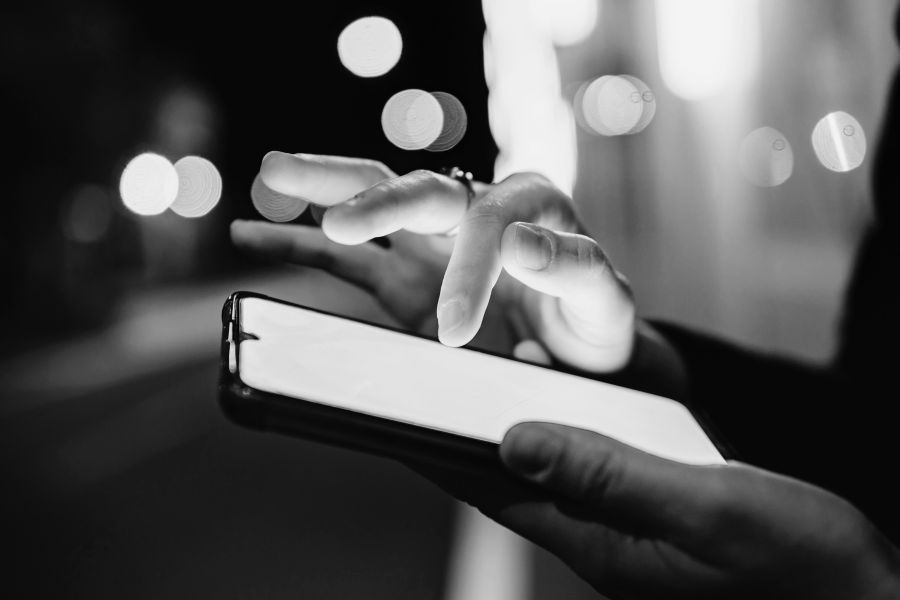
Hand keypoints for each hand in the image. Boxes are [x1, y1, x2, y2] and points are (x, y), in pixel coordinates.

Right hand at [232, 152, 642, 373]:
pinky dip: (300, 244)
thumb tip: (519, 240)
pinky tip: (253, 233)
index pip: (486, 220)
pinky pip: (345, 259)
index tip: (457, 329)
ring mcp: (431, 244)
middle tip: (343, 223)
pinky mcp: (403, 279)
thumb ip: (574, 268)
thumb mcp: (605, 301)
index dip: (468, 270)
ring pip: (372, 200)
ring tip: (272, 174)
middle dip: (376, 202)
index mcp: (529, 204)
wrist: (581, 352)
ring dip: (325, 187)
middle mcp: (473, 211)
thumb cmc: (596, 323)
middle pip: (416, 188)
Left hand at [439, 423, 899, 599]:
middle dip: (470, 430)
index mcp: (599, 542)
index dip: (442, 453)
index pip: (495, 493)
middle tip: (437, 382)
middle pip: (514, 479)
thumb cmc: (797, 566)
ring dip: (519, 424)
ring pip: (554, 468)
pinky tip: (573, 401)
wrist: (862, 597)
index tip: (398, 418)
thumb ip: (610, 473)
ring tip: (488, 378)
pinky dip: (574, 428)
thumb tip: (519, 441)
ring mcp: (629, 527)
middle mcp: (602, 536)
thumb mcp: (703, 509)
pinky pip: (597, 465)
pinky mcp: (658, 514)